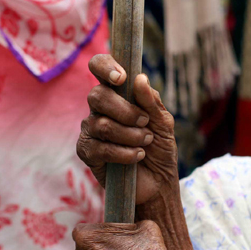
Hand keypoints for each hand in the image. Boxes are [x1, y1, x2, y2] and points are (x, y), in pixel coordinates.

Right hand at [77, 54, 178, 205]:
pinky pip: (100, 148)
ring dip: (130, 135)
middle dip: (125, 110)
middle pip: (97, 95)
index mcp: (117, 94)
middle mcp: (99, 108)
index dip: (105, 66)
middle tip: (145, 122)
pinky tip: (136, 156)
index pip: (100, 67)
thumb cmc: (159, 149)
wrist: (158, 183)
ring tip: (146, 143)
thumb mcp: (163, 124)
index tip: (122, 78)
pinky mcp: (87, 152)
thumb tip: (140, 78)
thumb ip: (152, 102)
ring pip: (101, 124)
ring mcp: (91, 130)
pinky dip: (124, 153)